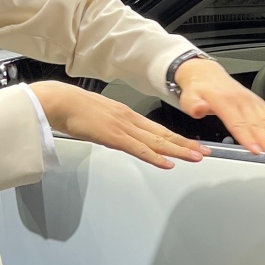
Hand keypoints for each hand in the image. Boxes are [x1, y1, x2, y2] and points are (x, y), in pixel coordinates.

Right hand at [31, 80, 207, 167]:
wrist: (59, 101)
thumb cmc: (74, 109)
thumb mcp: (100, 118)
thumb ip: (113, 127)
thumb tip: (120, 136)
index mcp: (127, 115)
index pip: (158, 129)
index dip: (177, 138)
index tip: (192, 144)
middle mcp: (130, 120)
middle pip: (163, 135)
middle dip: (186, 145)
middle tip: (205, 152)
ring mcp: (123, 127)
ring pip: (157, 142)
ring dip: (178, 151)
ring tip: (196, 157)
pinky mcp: (113, 136)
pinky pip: (138, 149)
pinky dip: (155, 157)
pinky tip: (167, 163)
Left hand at [175, 57, 264, 156]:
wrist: (205, 73)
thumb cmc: (198, 89)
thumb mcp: (188, 96)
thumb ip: (193, 105)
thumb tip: (199, 109)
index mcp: (224, 101)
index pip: (237, 123)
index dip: (247, 138)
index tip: (256, 150)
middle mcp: (241, 100)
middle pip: (255, 123)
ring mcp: (250, 100)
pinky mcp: (256, 102)